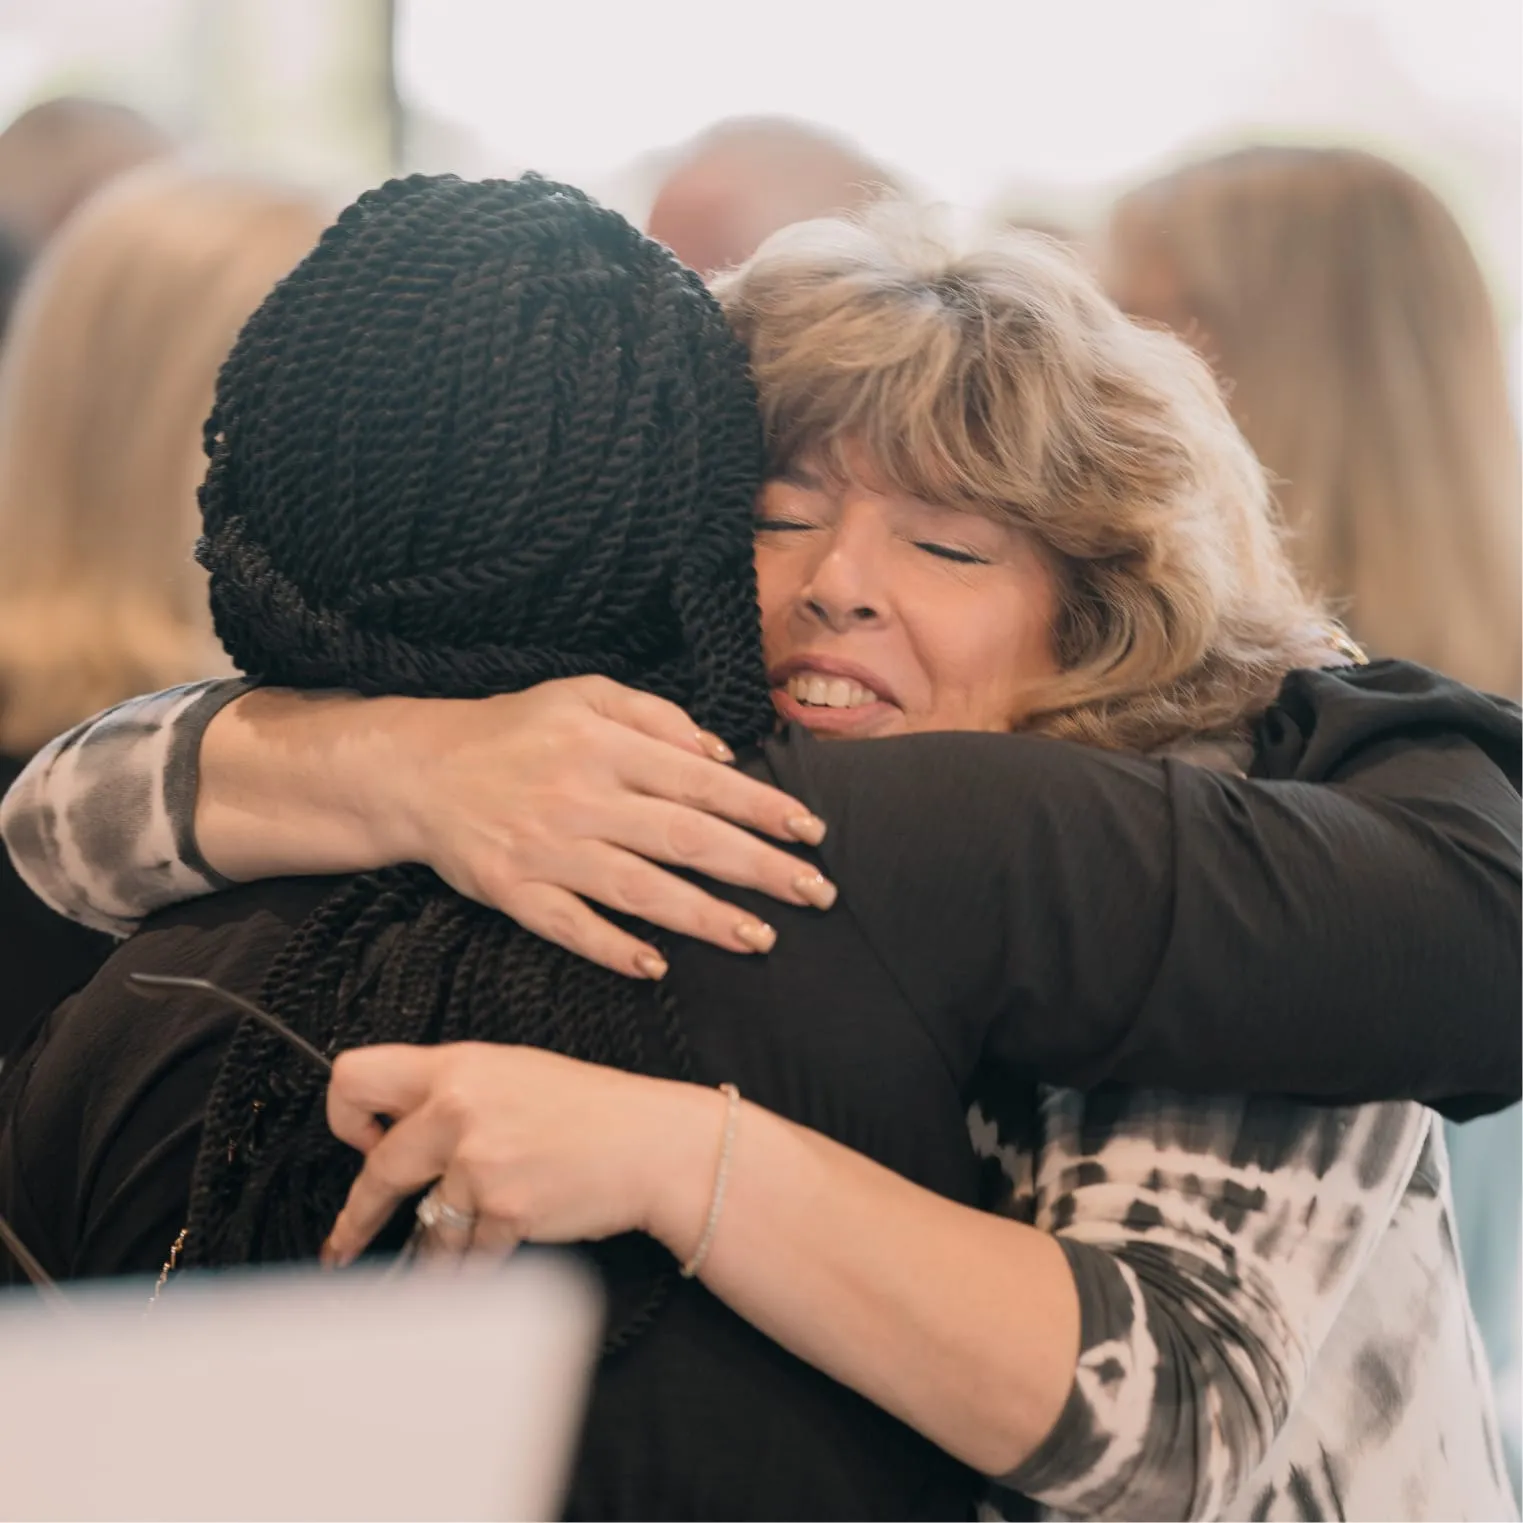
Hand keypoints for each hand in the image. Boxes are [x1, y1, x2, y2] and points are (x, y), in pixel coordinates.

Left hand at [321, 1042, 717, 1265]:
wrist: (652, 1144)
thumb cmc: (592, 1111)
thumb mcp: (513, 1074)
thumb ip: (452, 1094)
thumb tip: (397, 1129)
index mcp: (457, 1066)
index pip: (356, 1075)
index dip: (347, 1118)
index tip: (362, 1147)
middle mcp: (458, 1107)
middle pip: (377, 1170)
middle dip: (359, 1218)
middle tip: (346, 1243)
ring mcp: (479, 1160)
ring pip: (427, 1227)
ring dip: (443, 1247)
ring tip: (471, 1242)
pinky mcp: (502, 1208)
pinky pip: (467, 1256)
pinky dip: (479, 1263)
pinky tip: (503, 1246)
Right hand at [381, 677, 832, 977]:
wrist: (419, 771)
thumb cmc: (514, 731)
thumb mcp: (583, 695)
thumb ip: (655, 715)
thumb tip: (720, 752)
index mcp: (605, 745)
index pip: (700, 779)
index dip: (759, 806)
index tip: (809, 831)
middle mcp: (581, 797)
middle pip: (683, 837)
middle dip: (756, 867)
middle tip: (815, 892)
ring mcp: (546, 849)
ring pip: (638, 888)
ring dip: (704, 917)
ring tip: (761, 938)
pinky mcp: (512, 891)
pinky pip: (569, 926)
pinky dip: (612, 947)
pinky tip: (657, 968)